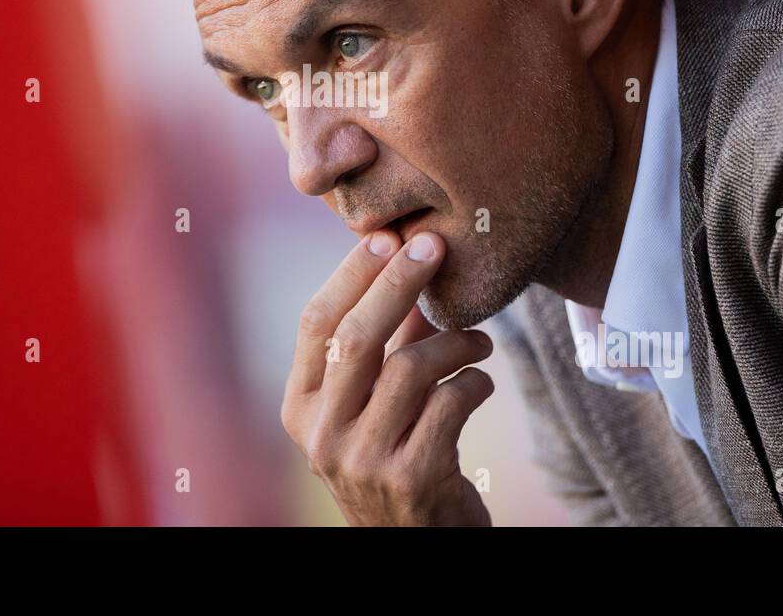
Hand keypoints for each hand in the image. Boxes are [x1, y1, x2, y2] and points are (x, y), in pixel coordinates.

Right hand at [281, 228, 495, 525]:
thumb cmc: (395, 458)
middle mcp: (322, 435)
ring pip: (410, 367)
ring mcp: (363, 460)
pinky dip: (475, 382)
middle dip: (398, 282)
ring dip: (456, 341)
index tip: (385, 237)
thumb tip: (404, 261)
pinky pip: (450, 403)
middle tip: (434, 246)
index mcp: (301, 408)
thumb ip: (380, 344)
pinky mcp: (412, 478)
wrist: (417, 545)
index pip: (316, 323)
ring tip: (480, 340)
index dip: (350, 274)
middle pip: (357, 336)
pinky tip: (481, 383)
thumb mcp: (369, 406)